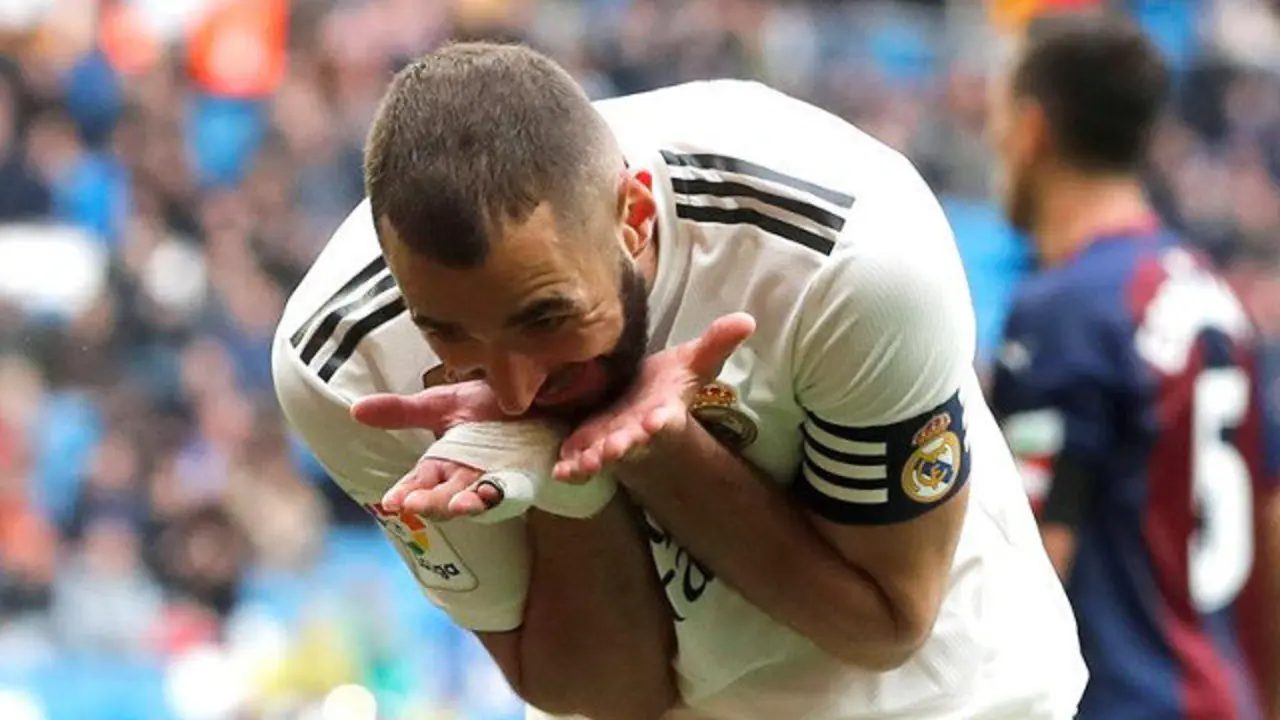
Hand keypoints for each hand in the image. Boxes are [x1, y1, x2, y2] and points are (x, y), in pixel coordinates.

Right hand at [352, 380, 506, 519]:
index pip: (417, 484)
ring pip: (474, 501)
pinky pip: (509, 493)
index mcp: (441, 464)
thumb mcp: (441, 404)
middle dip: (430, 502)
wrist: (534, 394)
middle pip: (442, 498)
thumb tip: (355, 410)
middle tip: (416, 504)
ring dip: (465, 505)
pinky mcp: (520, 481)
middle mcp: (463, 479)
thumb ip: (402, 412)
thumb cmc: (485, 402)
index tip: (392, 502)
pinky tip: (490, 491)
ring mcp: (492, 482)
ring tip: (456, 504)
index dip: (405, 493)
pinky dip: (500, 495)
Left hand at [554, 312, 754, 482]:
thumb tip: (747, 319)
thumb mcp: (692, 362)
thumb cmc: (666, 384)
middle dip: (624, 446)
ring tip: (585, 463)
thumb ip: (716, 344)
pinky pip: (576, 462)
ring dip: (594, 460)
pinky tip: (558, 471)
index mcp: (663, 412)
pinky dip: (569, 469)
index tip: (657, 421)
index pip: (666, 418)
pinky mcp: (586, 445)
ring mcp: (610, 441)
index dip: (662, 422)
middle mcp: (637, 432)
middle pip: (632, 442)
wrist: (639, 401)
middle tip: (615, 449)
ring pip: (602, 455)